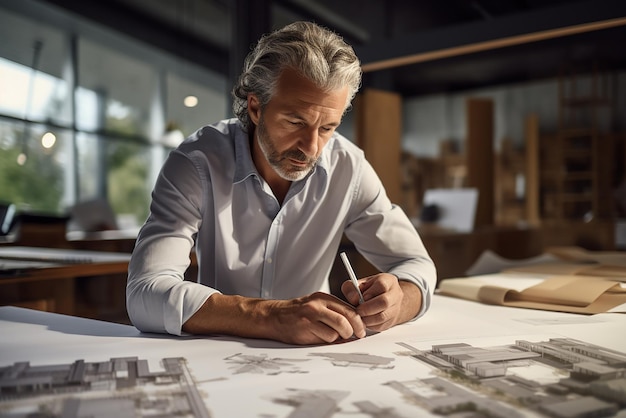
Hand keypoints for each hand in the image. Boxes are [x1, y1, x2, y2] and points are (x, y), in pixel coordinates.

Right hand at [183, 292, 365, 344]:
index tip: (361, 330)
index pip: (349, 309)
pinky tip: (316, 338)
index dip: (359, 321)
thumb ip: (332, 314)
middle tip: (355, 336)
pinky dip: (326, 341)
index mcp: (323, 298)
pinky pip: (326, 338)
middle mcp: (318, 304)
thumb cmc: (296, 314)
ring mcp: (311, 315)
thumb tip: (353, 328)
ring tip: (328, 336)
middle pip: (347, 319)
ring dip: (337, 338)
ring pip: (338, 331)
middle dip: (354, 331)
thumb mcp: (315, 306)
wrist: (272, 316)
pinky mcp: (305, 326)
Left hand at [341, 273, 421, 331]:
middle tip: (358, 310)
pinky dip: (369, 325)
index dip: (369, 293)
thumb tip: (354, 298)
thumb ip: (352, 287)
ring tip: (360, 315)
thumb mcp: (360, 284)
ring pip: (382, 316)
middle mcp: (395, 294)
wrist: (385, 300)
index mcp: (388, 281)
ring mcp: (395, 309)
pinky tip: (365, 319)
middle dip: (367, 308)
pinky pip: (380, 326)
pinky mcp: (392, 321)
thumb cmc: (371, 290)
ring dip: (367, 318)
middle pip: (384, 302)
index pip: (382, 285)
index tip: (361, 297)